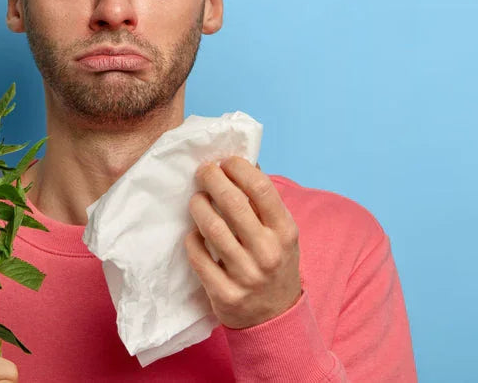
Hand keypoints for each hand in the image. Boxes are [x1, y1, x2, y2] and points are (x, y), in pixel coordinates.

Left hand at [185, 156, 302, 329]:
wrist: (276, 317)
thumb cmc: (274, 262)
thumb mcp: (282, 232)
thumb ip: (264, 201)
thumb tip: (242, 160)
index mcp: (285, 232)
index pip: (261, 188)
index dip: (239, 168)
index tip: (225, 161)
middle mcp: (268, 252)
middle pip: (232, 203)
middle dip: (212, 179)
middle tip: (202, 171)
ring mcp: (246, 275)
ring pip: (211, 228)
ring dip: (198, 206)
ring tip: (196, 199)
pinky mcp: (225, 294)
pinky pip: (198, 256)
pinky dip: (192, 239)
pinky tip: (193, 233)